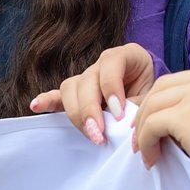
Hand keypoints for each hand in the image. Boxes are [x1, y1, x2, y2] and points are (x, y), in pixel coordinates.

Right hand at [30, 43, 156, 144]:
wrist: (152, 94)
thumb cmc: (153, 93)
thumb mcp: (153, 97)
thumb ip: (140, 108)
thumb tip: (126, 128)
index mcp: (126, 55)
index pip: (112, 65)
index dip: (113, 91)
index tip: (120, 115)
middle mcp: (103, 63)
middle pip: (87, 80)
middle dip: (91, 110)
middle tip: (100, 134)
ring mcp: (87, 76)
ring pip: (71, 88)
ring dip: (77, 113)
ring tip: (89, 133)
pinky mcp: (76, 92)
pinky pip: (58, 95)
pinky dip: (47, 101)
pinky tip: (36, 106)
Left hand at [129, 65, 189, 167]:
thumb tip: (180, 119)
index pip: (185, 81)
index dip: (166, 103)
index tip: (159, 126)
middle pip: (165, 86)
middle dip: (149, 112)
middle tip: (142, 139)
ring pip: (155, 103)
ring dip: (144, 129)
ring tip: (145, 152)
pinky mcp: (189, 113)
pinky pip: (153, 124)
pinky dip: (146, 142)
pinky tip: (151, 159)